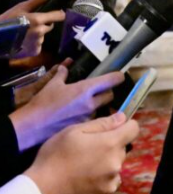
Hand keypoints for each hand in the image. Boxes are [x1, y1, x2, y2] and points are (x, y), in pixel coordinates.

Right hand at [0, 0, 65, 58]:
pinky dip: (33, 43)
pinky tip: (24, 41)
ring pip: (43, 36)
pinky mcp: (35, 51)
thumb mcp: (22, 7)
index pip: (59, 16)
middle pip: (50, 26)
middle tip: (30, 23)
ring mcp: (38, 43)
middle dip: (43, 24)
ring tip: (24, 33)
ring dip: (37, 34)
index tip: (54, 13)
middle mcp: (40, 32)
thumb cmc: (7, 20)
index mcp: (38, 20)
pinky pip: (39, 45)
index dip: (58, 14)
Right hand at [9, 65, 124, 150]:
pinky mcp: (85, 127)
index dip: (117, 76)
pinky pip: (94, 120)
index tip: (119, 76)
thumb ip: (62, 74)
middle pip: (111, 96)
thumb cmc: (42, 103)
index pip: (112, 80)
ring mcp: (89, 116)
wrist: (33, 126)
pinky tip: (80, 116)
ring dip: (99, 106)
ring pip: (103, 109)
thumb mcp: (52, 85)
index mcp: (85, 89)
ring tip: (87, 105)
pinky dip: (91, 117)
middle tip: (100, 91)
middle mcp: (91, 102)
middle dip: (108, 92)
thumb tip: (66, 66)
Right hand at [24, 112, 139, 193]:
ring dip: (104, 169)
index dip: (125, 126)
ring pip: (114, 171)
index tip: (114, 128)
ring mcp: (111, 185)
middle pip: (121, 151)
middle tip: (86, 154)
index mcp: (111, 145)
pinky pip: (105, 189)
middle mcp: (116, 165)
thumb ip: (102, 123)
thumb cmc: (54, 158)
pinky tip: (79, 187)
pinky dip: (97, 187)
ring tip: (80, 172)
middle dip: (108, 149)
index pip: (133, 129)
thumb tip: (122, 117)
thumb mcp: (72, 132)